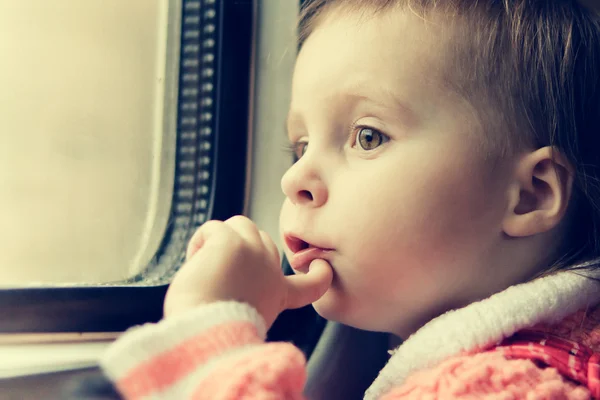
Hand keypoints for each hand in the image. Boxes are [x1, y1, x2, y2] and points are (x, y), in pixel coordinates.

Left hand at [163, 216, 332, 327]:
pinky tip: (194, 263)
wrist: (203, 336)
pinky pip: (212, 227)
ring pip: (239, 224)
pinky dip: (198, 242)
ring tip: (204, 269)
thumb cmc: (211, 333)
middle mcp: (271, 272)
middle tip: (219, 277)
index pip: (311, 284)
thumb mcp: (243, 319)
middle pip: (261, 240)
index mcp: (278, 296)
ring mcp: (253, 252)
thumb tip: (225, 283)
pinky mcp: (231, 241)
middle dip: (240, 248)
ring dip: (219, 240)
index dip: (318, 274)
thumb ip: (247, 297)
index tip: (321, 267)